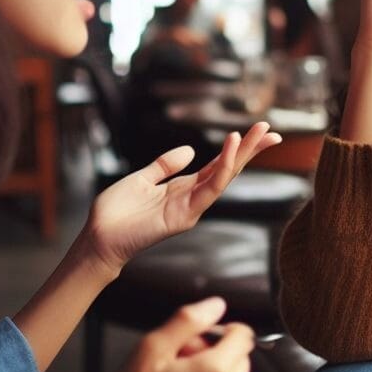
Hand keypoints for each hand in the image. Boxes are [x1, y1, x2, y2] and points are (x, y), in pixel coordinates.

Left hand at [85, 122, 281, 274]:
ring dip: (243, 154)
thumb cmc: (115, 213)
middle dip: (252, 151)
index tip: (258, 133)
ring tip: (260, 133)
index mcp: (182, 187)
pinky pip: (210, 189)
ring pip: (225, 177)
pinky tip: (232, 148)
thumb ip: (164, 165)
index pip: (218, 165)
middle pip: (229, 170)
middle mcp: (192, 197)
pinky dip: (223, 168)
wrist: (98, 238)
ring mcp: (191, 207)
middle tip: (273, 132)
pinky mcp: (185, 216)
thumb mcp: (141, 179)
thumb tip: (190, 150)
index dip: (238, 149)